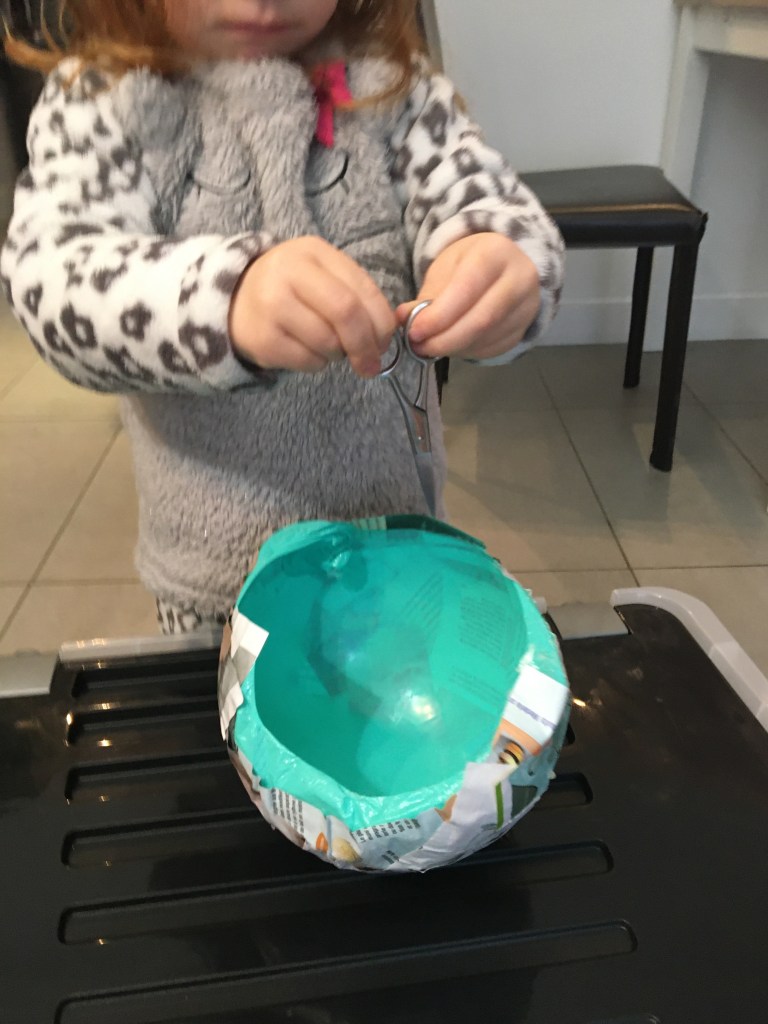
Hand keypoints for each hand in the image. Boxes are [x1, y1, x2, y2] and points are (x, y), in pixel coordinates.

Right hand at [229, 237, 395, 377]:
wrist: (235, 301)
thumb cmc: (293, 290)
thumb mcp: (323, 276)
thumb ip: (357, 297)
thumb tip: (385, 338)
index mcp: (312, 251)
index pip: (361, 291)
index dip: (381, 323)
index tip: (385, 342)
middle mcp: (288, 273)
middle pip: (345, 315)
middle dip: (366, 345)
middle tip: (371, 364)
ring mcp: (271, 305)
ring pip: (329, 343)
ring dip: (339, 354)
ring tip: (328, 346)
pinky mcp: (263, 339)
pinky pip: (309, 361)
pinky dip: (318, 364)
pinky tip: (307, 350)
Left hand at [396, 233, 540, 360]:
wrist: (508, 263)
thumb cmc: (471, 262)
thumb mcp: (447, 266)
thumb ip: (428, 294)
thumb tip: (403, 318)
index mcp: (496, 252)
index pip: (467, 289)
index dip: (439, 316)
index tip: (414, 332)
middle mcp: (520, 279)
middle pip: (481, 320)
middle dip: (445, 339)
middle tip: (419, 347)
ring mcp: (527, 306)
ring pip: (487, 338)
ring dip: (453, 349)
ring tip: (430, 347)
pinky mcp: (525, 328)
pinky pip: (494, 348)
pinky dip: (467, 352)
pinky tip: (452, 347)